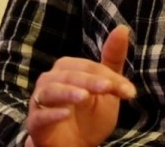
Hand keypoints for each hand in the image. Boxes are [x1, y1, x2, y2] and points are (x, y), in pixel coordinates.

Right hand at [24, 25, 136, 146]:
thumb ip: (112, 59)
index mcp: (66, 69)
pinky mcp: (35, 123)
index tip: (128, 91)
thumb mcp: (106, 88)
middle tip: (108, 88)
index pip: (88, 67)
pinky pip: (40, 116)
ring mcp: (40, 102)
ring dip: (67, 92)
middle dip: (89, 81)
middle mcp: (50, 81)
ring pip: (51, 91)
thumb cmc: (89, 114)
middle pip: (68, 75)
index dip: (107, 77)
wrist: (75, 145)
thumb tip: (123, 28)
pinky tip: (65, 114)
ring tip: (84, 97)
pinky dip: (51, 114)